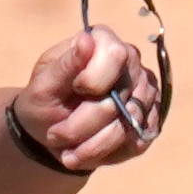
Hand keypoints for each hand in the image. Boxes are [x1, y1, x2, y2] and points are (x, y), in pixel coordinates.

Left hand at [8, 25, 153, 173]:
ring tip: (67, 152)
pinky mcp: (150, 121)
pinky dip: (106, 154)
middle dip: (81, 125)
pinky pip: (135, 143)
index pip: (115, 56)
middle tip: (55, 134)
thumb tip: (86, 39)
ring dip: (91, 146)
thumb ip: (65, 65)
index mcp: (104, 41)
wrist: (52, 131)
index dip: (92, 81)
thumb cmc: (44, 101)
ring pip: (127, 127)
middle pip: (118, 100)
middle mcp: (131, 62)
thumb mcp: (43, 85)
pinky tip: (86, 152)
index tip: (73, 90)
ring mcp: (145, 92)